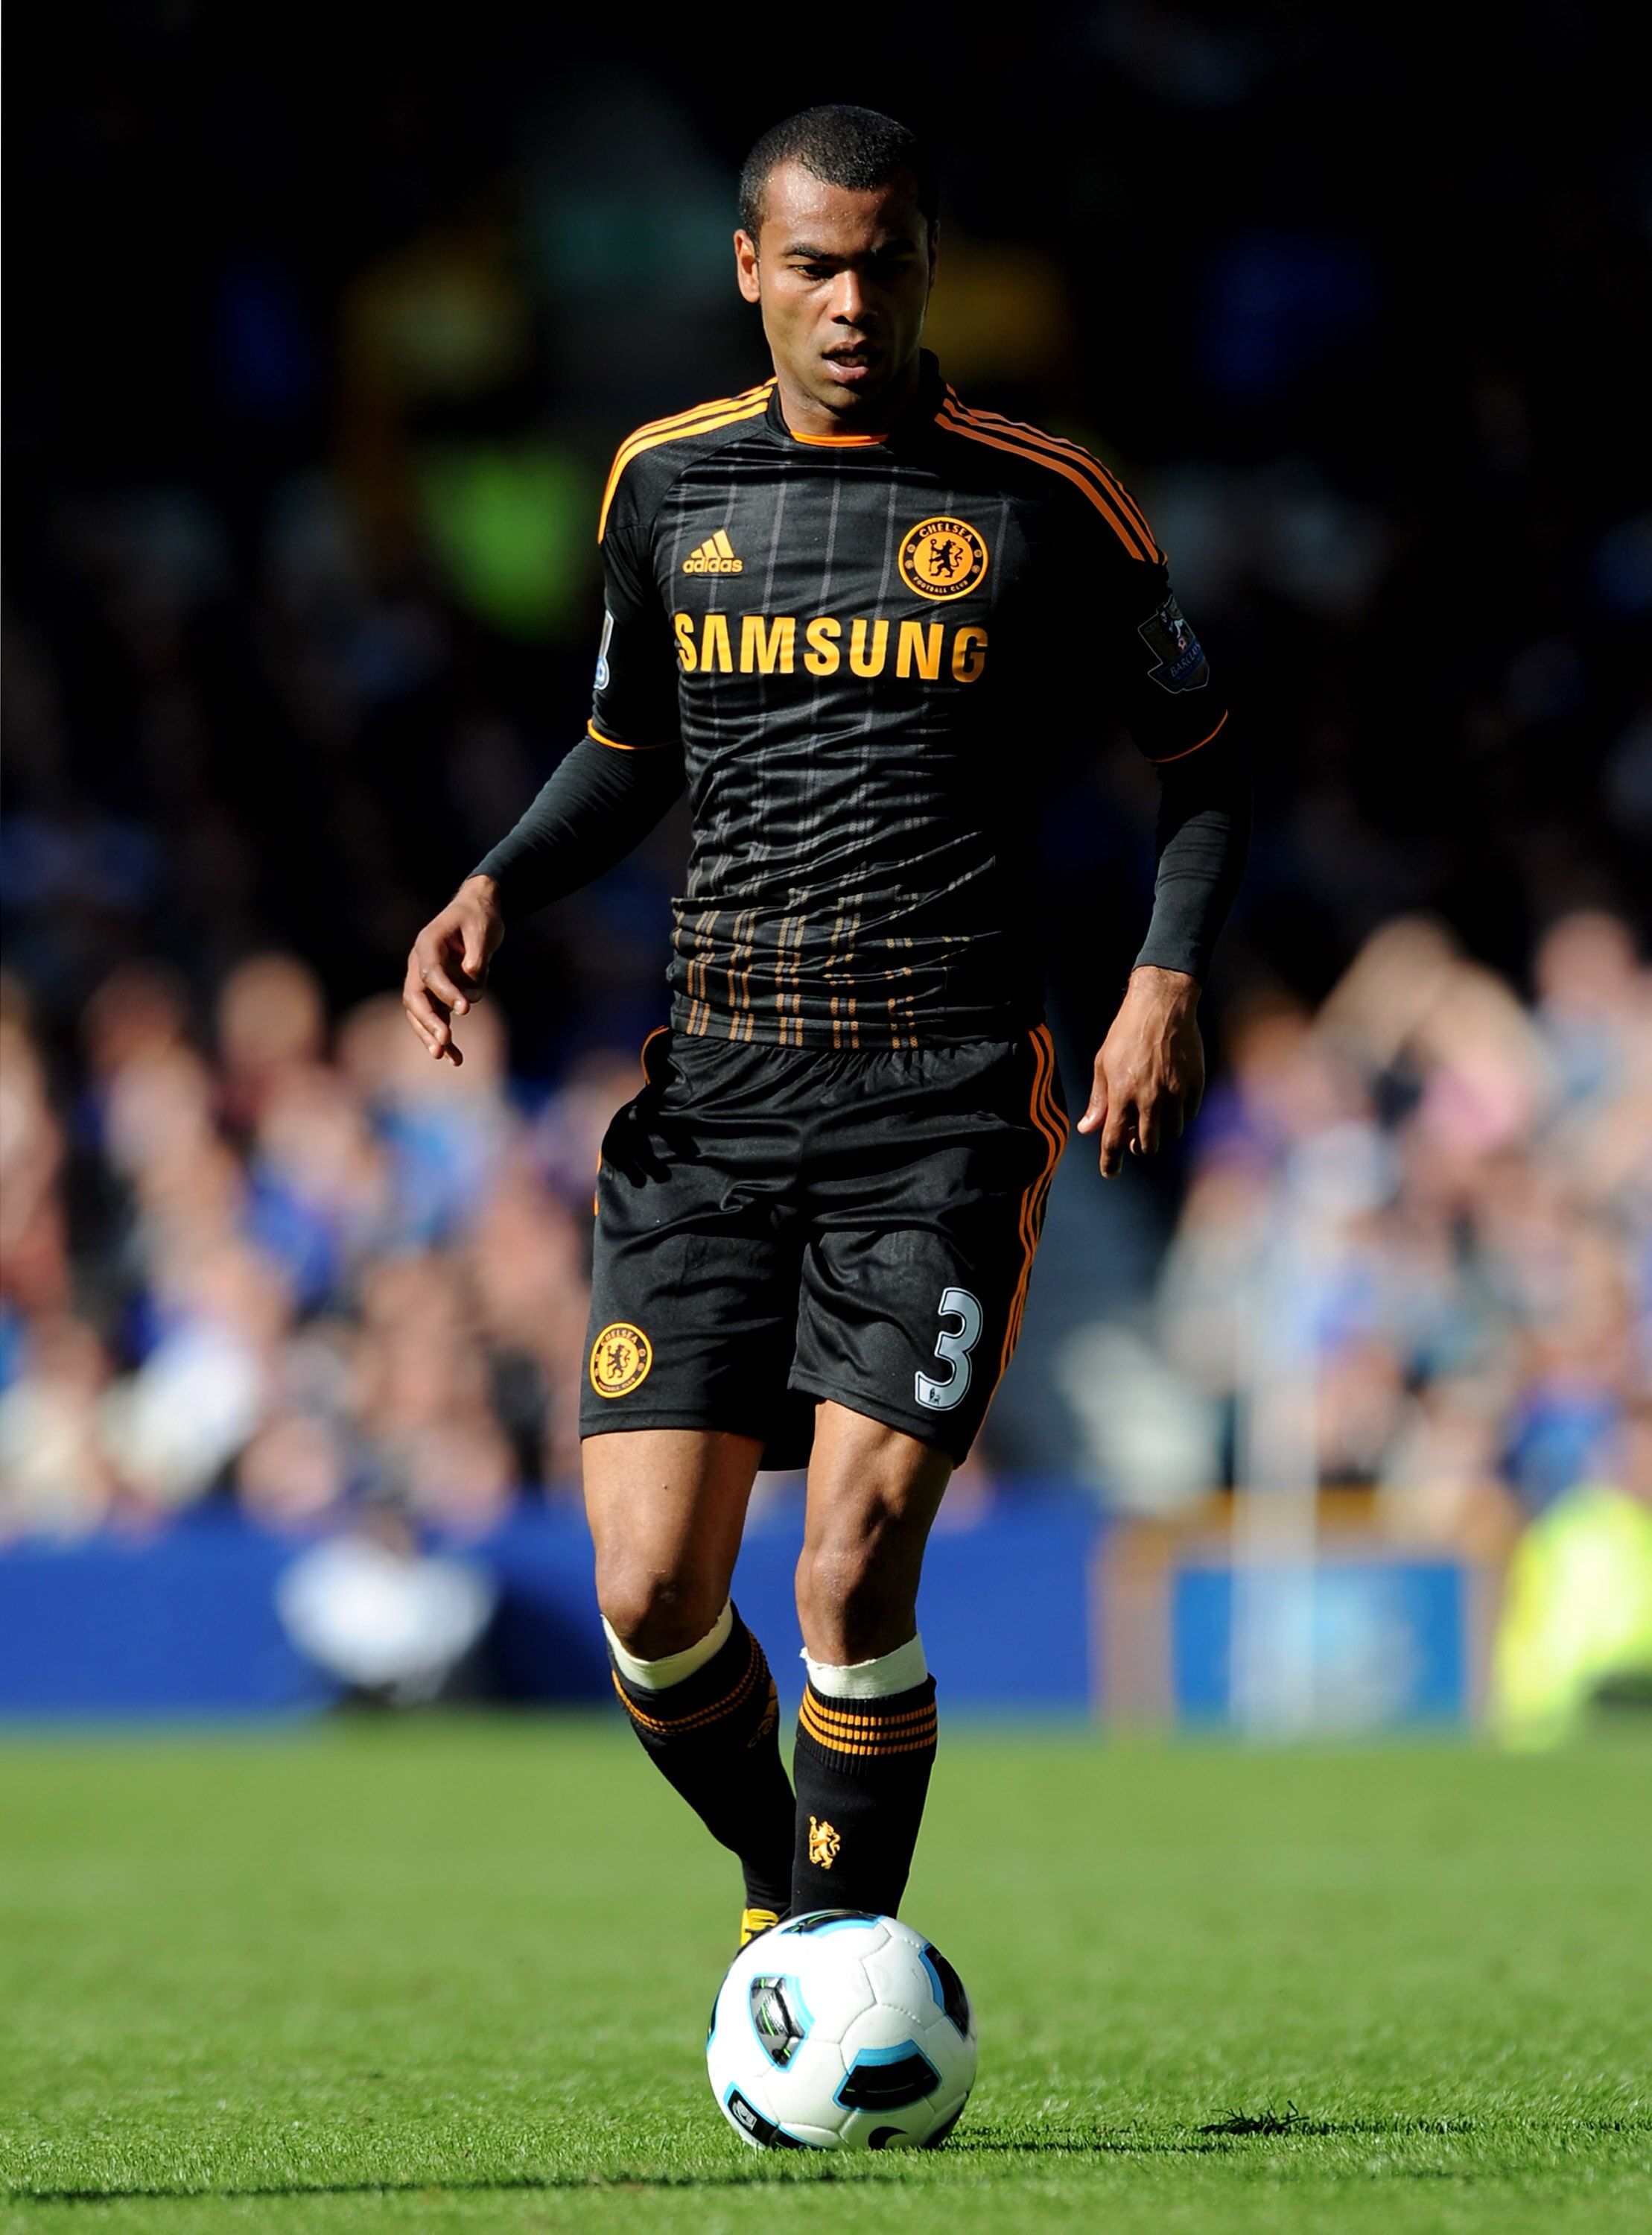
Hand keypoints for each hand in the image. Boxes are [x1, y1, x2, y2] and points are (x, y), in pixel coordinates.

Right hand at [402, 876, 504, 1065]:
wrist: (476, 912)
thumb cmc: (479, 917)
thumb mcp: (483, 928)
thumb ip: (478, 952)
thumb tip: (471, 975)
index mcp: (428, 943)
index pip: (430, 972)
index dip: (446, 992)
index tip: (465, 1009)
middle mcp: (419, 963)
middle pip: (415, 997)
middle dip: (428, 1020)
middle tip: (445, 1040)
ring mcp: (425, 980)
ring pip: (420, 1013)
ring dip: (431, 1035)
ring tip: (446, 1056)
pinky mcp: (437, 993)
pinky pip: (436, 1018)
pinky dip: (443, 1037)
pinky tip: (456, 1059)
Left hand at [1077, 965, 1204, 1177]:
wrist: (1162, 1005)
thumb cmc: (1127, 1032)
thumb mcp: (1103, 1064)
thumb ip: (1098, 1100)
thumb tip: (1087, 1129)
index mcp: (1122, 1094)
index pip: (1114, 1141)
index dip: (1111, 1162)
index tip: (1111, 1173)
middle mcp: (1150, 1098)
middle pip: (1147, 1144)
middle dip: (1140, 1146)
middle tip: (1136, 1137)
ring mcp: (1176, 1092)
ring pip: (1171, 1133)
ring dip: (1161, 1130)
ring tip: (1154, 1114)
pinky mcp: (1195, 1084)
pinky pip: (1189, 1114)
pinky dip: (1180, 1113)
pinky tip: (1173, 1098)